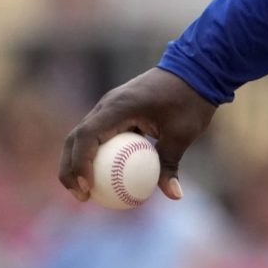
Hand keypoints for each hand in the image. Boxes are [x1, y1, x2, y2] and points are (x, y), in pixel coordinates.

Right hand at [58, 67, 216, 202]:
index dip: (80, 163)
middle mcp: (107, 104)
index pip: (87, 135)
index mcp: (119, 106)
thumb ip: (171, 164)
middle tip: (81, 197)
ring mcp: (109, 106)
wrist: (197, 70)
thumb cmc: (190, 100)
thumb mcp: (184, 134)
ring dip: (77, 162)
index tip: (88, 187)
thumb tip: (174, 195)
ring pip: (82, 136)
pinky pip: (98, 134)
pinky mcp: (116, 111)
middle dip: (70, 168)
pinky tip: (104, 178)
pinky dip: (95, 154)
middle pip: (75, 138)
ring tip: (86, 193)